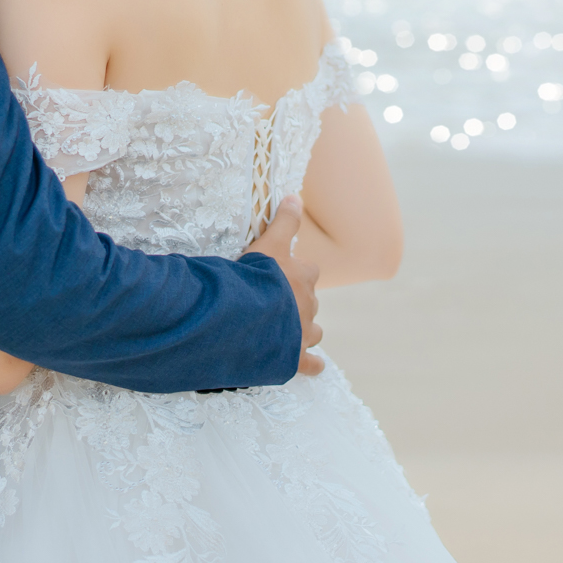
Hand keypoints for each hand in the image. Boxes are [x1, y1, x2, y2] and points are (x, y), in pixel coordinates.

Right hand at [243, 195, 323, 376]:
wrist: (249, 315)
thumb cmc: (257, 277)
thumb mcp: (270, 242)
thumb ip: (283, 220)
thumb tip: (295, 195)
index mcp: (303, 278)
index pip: (308, 271)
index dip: (298, 273)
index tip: (284, 275)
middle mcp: (308, 305)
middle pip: (310, 301)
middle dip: (299, 302)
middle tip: (279, 302)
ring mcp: (303, 333)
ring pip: (313, 331)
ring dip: (305, 329)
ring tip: (291, 330)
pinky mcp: (295, 358)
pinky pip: (311, 364)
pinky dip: (312, 365)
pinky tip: (312, 366)